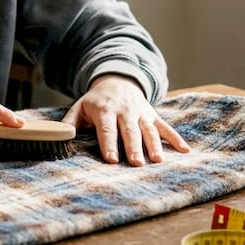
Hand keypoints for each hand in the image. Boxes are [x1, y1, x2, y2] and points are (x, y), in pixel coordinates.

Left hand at [61, 74, 189, 164]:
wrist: (117, 79)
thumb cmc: (95, 101)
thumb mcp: (79, 107)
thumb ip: (69, 122)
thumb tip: (59, 136)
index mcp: (105, 110)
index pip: (107, 129)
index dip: (108, 144)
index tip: (111, 160)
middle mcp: (125, 111)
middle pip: (130, 131)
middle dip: (134, 147)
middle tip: (137, 164)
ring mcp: (141, 112)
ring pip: (149, 129)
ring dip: (155, 145)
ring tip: (158, 160)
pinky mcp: (153, 114)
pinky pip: (165, 127)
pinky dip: (176, 138)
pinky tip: (185, 151)